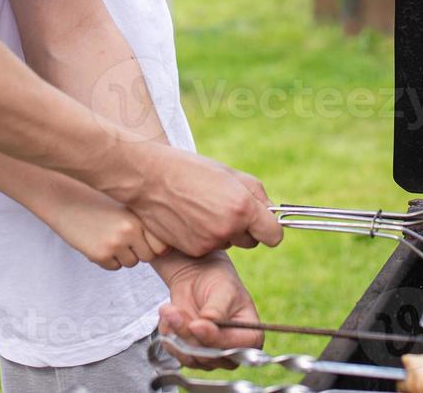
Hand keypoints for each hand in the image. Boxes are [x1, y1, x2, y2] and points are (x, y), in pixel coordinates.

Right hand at [48, 191, 170, 270]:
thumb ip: (144, 222)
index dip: (155, 244)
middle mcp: (130, 230)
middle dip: (139, 251)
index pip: (162, 246)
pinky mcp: (99, 254)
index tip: (145, 238)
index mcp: (139, 216)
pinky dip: (108, 259)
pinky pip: (113, 266)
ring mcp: (114, 244)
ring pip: (131, 262)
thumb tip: (165, 249)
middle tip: (123, 236)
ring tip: (108, 235)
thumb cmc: (96, 200)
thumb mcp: (125, 204)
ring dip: (123, 255)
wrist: (65, 199)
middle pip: (147, 257)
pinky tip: (97, 241)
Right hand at [111, 144, 282, 256]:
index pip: (274, 235)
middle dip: (245, 230)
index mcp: (242, 207)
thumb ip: (255, 194)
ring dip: (222, 231)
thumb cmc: (190, 170)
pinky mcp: (193, 250)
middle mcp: (228, 228)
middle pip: (252, 242)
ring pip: (228, 243)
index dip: (269, 229)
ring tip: (202, 208)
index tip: (262, 223)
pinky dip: (203, 237)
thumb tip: (269, 212)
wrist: (148, 179)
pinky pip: (208, 247)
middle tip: (226, 209)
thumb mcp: (228, 173)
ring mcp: (209, 242)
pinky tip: (189, 218)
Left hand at [154, 252, 261, 367]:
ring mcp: (211, 357)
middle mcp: (232, 352)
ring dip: (175, 332)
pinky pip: (176, 353)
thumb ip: (218, 309)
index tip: (196, 324)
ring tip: (170, 309)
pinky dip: (169, 334)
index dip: (215, 339)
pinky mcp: (191, 355)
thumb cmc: (219, 282)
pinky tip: (170, 316)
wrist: (198, 278)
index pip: (236, 348)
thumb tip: (208, 321)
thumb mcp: (224, 290)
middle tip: (173, 311)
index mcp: (250, 337)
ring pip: (190, 357)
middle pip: (210, 356)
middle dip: (188, 334)